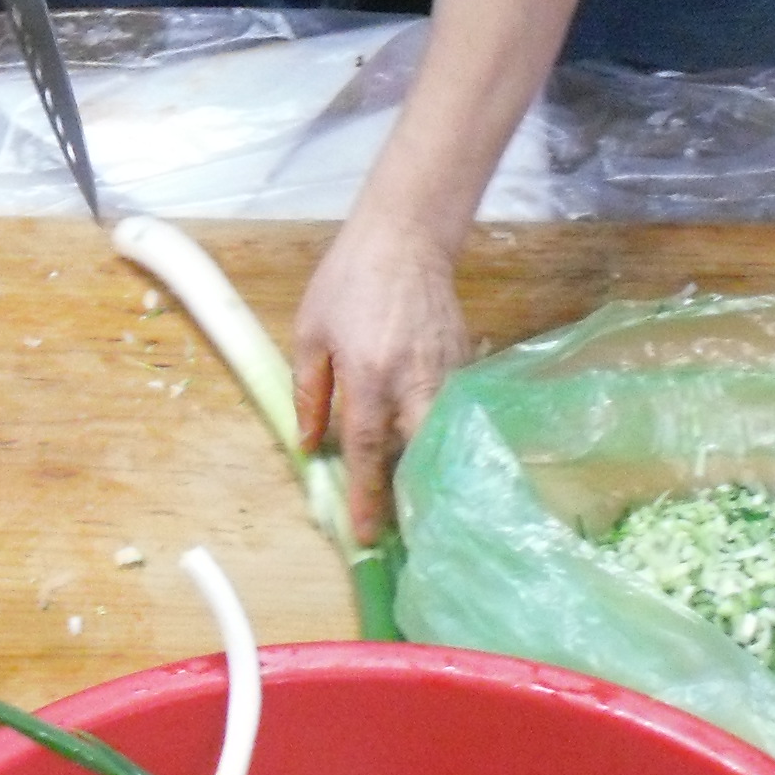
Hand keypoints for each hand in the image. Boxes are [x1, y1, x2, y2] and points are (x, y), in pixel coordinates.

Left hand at [291, 212, 475, 544]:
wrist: (405, 238)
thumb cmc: (349, 281)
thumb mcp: (311, 333)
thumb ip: (309, 393)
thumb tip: (310, 445)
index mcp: (369, 374)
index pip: (369, 450)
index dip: (366, 498)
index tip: (365, 536)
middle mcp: (413, 379)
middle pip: (420, 454)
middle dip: (410, 495)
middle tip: (402, 531)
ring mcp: (446, 371)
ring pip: (443, 438)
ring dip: (429, 472)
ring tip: (418, 504)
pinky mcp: (464, 363)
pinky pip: (454, 413)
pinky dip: (444, 439)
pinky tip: (434, 456)